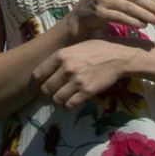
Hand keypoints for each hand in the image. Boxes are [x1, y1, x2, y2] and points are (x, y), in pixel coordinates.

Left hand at [33, 30, 149, 111]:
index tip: (36, 89)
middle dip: (44, 97)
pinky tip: (70, 105)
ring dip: (56, 104)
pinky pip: (70, 105)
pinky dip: (67, 108)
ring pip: (56, 100)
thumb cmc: (98, 49)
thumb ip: (61, 57)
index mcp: (61, 55)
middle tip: (48, 99)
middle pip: (45, 90)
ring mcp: (76, 80)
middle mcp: (66, 68)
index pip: (37, 74)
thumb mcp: (76, 47)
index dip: (34, 85)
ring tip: (59, 103)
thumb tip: (48, 71)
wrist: (119, 56)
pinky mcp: (87, 91)